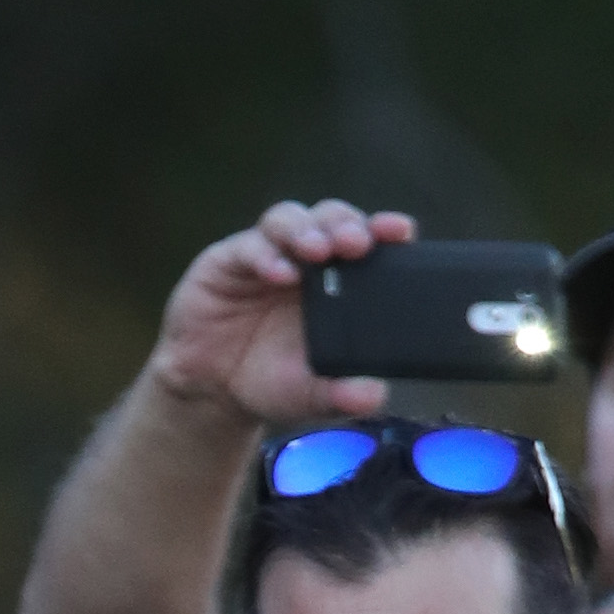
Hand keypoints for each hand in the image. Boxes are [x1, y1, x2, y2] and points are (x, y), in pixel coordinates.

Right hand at [153, 195, 416, 429]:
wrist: (213, 394)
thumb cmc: (271, 381)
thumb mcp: (312, 395)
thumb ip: (343, 394)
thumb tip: (373, 396)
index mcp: (335, 279)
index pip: (364, 240)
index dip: (382, 229)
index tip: (400, 232)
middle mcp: (302, 258)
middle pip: (329, 218)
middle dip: (345, 223)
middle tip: (357, 243)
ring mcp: (264, 254)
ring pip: (289, 219)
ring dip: (306, 230)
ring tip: (318, 252)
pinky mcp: (226, 261)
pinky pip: (247, 246)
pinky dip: (265, 256)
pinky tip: (279, 274)